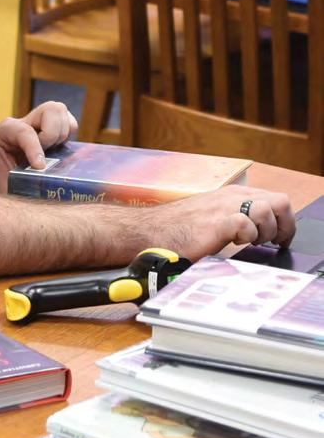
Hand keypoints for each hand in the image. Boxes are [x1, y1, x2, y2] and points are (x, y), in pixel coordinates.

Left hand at [0, 102, 77, 192]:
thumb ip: (20, 183)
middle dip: (52, 133)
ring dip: (62, 134)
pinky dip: (68, 136)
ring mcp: (40, 123)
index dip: (34, 148)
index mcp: (6, 131)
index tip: (39, 166)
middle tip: (47, 154)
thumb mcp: (6, 185)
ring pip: (61, 111)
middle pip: (50, 109)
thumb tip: (40, 188)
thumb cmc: (5, 186)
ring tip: (53, 154)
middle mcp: (24, 122)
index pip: (25, 131)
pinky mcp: (54, 130)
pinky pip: (70, 124)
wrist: (4, 186)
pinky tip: (60, 152)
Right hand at [145, 186, 295, 263]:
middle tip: (269, 242)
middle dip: (282, 227)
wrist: (152, 231)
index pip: (278, 199)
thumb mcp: (216, 217)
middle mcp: (233, 196)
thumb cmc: (181, 228)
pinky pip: (244, 223)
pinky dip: (246, 236)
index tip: (280, 239)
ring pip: (267, 210)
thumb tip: (264, 232)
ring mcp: (224, 207)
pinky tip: (233, 243)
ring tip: (249, 243)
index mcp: (236, 194)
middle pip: (281, 202)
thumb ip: (238, 219)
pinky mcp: (214, 223)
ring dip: (265, 232)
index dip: (285, 222)